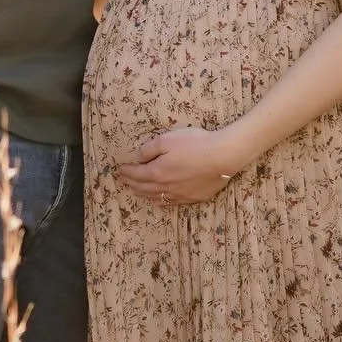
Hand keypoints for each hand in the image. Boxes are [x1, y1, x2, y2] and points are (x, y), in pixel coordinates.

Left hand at [115, 126, 247, 206]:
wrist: (222, 157)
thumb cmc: (195, 144)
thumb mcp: (167, 139)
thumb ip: (149, 149)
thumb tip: (138, 157)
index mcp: (157, 172)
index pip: (136, 174)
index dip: (126, 172)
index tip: (119, 169)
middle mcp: (166, 187)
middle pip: (143, 188)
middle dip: (132, 184)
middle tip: (124, 180)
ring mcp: (179, 194)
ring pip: (156, 198)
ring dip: (143, 194)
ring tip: (136, 192)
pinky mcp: (193, 198)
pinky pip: (170, 202)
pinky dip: (159, 202)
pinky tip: (158, 201)